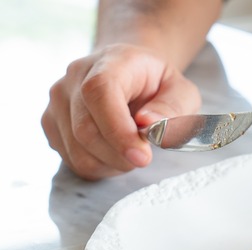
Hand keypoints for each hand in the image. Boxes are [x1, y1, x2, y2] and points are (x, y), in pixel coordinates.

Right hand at [41, 43, 200, 179]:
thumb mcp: (182, 91)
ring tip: (132, 152)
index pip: (99, 93)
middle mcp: (74, 77)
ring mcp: (58, 100)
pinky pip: (71, 159)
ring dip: (111, 164)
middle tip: (145, 157)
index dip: (118, 131)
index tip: (142, 156)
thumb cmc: (157, 83)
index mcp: (110, 62)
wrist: (131, 72)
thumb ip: (173, 107)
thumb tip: (149, 124)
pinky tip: (115, 155)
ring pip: (77, 151)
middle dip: (120, 156)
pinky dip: (98, 167)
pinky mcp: (51, 122)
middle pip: (85, 130)